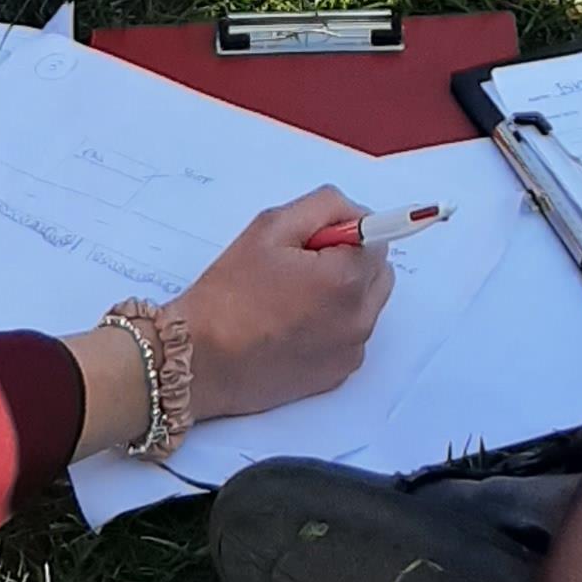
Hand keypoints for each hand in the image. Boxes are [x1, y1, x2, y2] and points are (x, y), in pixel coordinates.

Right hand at [171, 189, 392, 418]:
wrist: (202, 359)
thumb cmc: (230, 294)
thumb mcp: (270, 227)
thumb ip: (325, 207)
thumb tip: (359, 213)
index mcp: (347, 279)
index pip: (376, 238)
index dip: (342, 233)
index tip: (316, 242)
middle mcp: (359, 319)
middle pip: (378, 272)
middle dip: (350, 262)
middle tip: (301, 266)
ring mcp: (351, 350)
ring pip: (366, 305)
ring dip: (343, 294)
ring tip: (292, 298)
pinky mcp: (339, 373)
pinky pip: (351, 335)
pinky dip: (333, 325)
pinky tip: (293, 325)